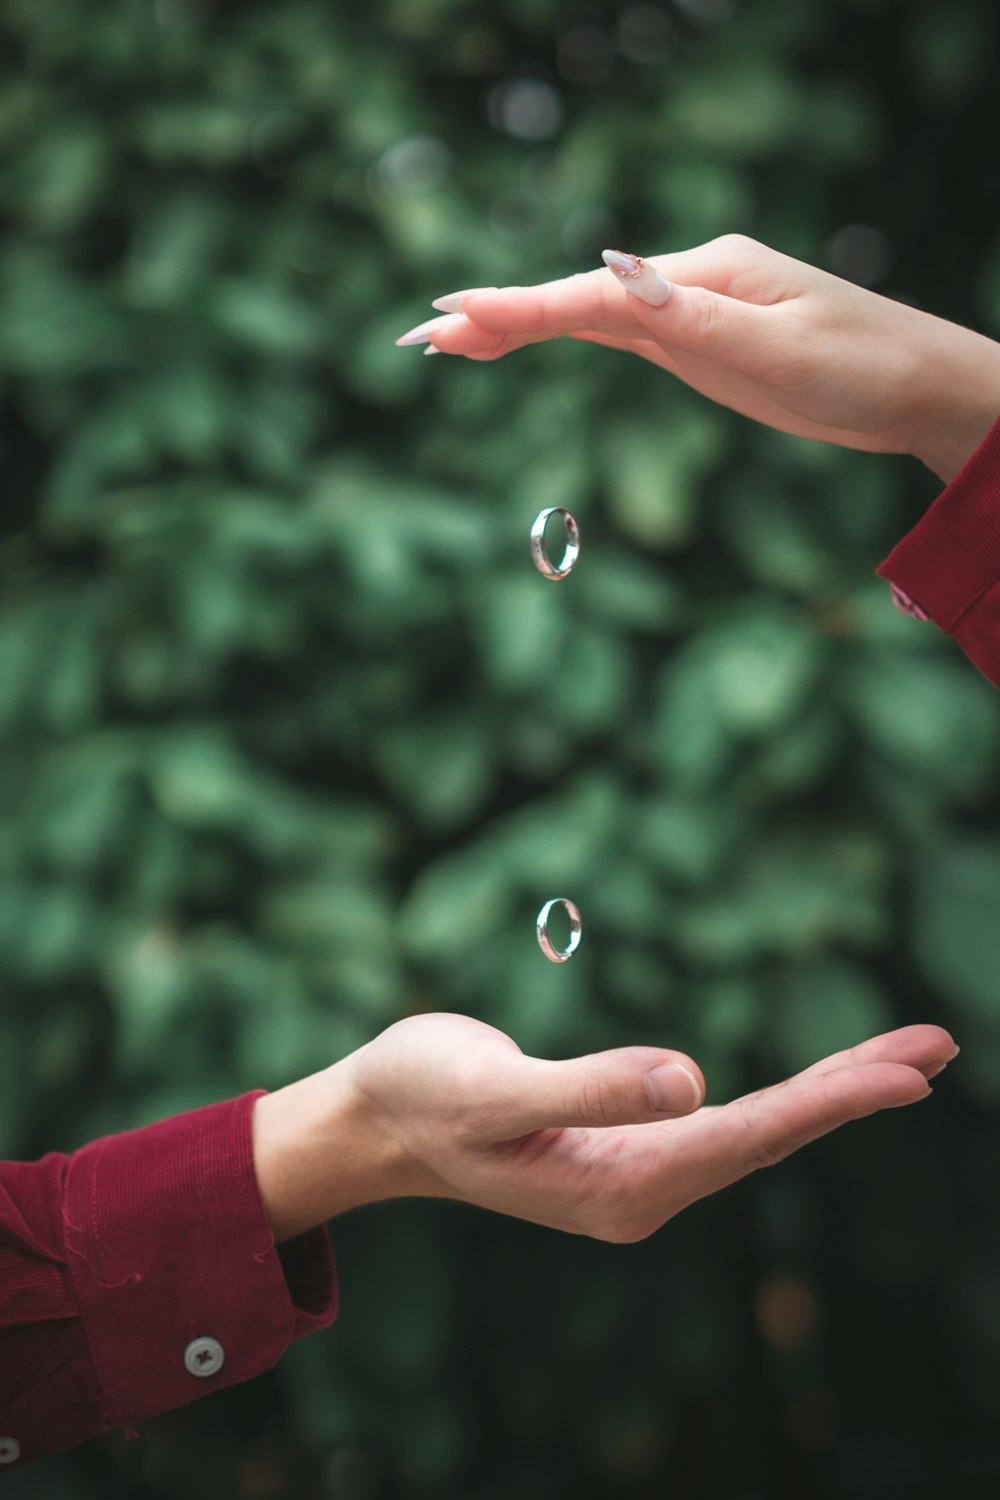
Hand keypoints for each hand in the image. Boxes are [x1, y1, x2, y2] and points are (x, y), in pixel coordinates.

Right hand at [252, 1014, 954, 1243]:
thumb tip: (692, 1080)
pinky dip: (786, 1096)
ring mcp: (639, 1175)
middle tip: (939, 1047)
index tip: (909, 1069)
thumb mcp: (492, 1089)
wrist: (379, 1121)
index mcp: (618, 1183)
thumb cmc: (423, 1097)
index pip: (748, 1134)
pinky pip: (729, 1122)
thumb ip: (586, 1086)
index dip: (832, 1099)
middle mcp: (642, 1190)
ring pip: (758, 1129)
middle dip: (855, 1089)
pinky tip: (821, 1083)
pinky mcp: (629, 1148)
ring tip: (907, 1055)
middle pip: (772, 1134)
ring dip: (832, 1089)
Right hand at [403, 236, 999, 483]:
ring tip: (450, 341)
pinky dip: (562, 337)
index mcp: (707, 276)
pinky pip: (614, 335)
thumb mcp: (777, 348)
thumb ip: (690, 319)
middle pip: (578, 299)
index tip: (455, 317)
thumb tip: (612, 275)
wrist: (921, 387)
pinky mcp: (698, 342)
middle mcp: (690, 283)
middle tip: (422, 337)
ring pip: (588, 316)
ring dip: (519, 326)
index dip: (521, 309)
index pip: (596, 295)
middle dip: (499, 317)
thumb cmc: (863, 368)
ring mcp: (692, 311)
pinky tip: (526, 339)